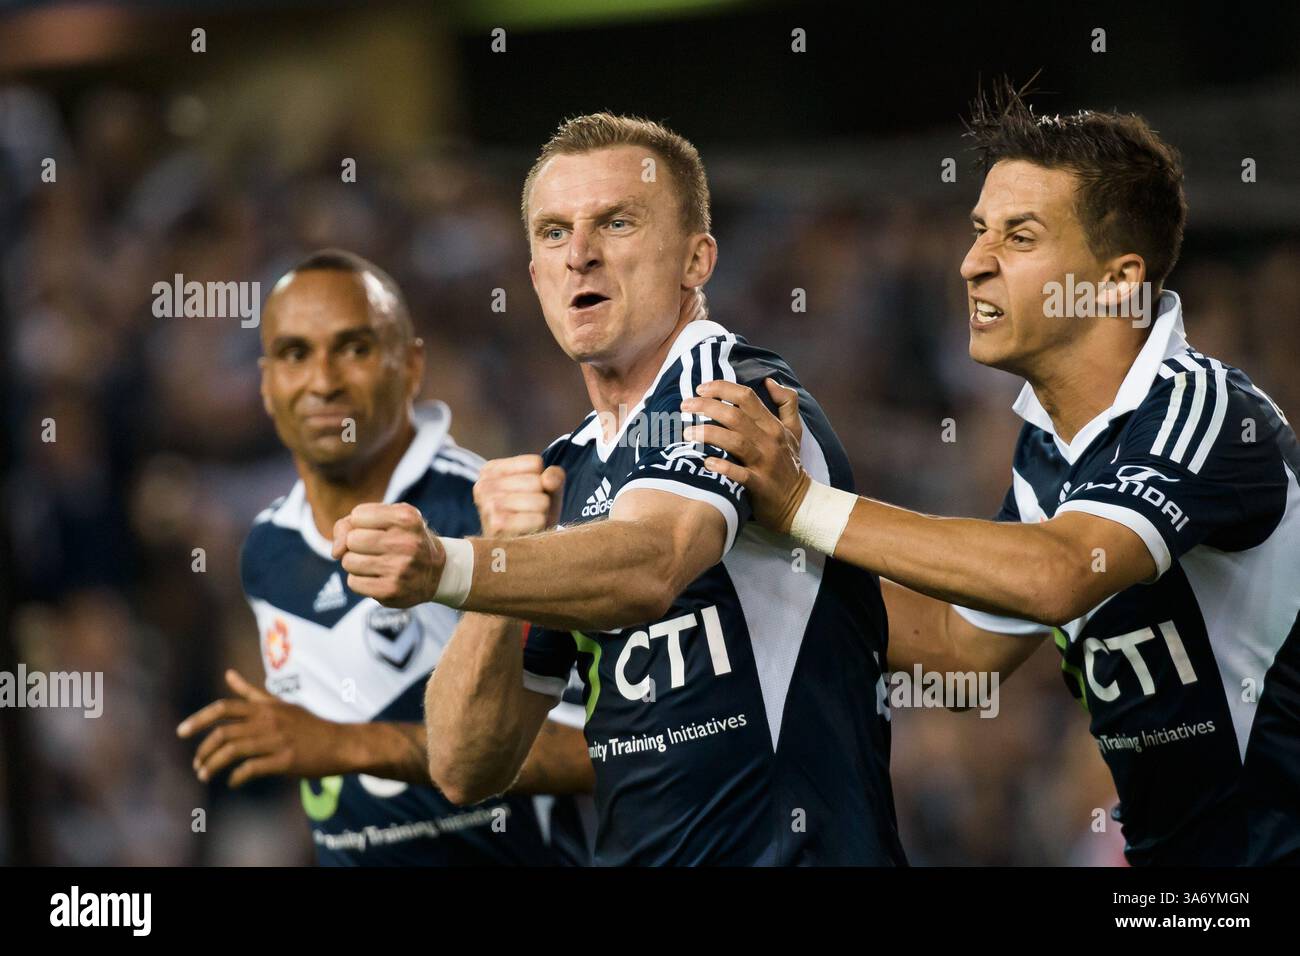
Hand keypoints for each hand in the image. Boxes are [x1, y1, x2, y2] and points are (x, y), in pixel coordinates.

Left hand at [176, 670, 348, 786]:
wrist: (340, 743)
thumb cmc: (308, 725)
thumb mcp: (280, 704)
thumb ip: (251, 693)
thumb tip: (228, 674)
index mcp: (264, 707)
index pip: (224, 708)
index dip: (199, 720)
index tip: (181, 732)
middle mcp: (268, 721)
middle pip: (223, 732)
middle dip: (203, 750)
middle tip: (196, 764)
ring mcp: (277, 741)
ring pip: (233, 752)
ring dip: (213, 766)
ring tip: (205, 776)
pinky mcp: (285, 760)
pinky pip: (252, 769)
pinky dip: (237, 778)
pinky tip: (233, 783)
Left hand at [332, 502, 444, 606]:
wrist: (435, 572)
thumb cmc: (403, 540)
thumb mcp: (386, 519)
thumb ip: (350, 523)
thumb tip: (335, 551)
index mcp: (406, 518)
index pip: (358, 514)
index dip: (362, 523)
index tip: (378, 529)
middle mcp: (406, 542)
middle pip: (352, 540)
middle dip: (356, 544)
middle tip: (374, 549)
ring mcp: (399, 568)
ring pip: (349, 561)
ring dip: (356, 563)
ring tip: (375, 563)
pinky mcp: (391, 591)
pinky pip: (353, 582)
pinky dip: (359, 580)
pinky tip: (376, 578)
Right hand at [473, 455, 565, 537]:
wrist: (519, 551)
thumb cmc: (533, 513)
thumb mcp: (547, 489)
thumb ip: (554, 476)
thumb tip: (547, 480)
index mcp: (490, 470)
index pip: (535, 463)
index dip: (541, 480)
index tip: (528, 494)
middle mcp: (483, 484)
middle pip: (537, 482)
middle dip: (542, 499)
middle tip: (528, 512)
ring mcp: (488, 504)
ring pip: (540, 500)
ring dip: (541, 514)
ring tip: (527, 521)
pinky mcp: (497, 524)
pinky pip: (538, 518)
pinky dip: (539, 527)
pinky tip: (525, 531)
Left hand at [680, 377, 811, 533]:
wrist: (800, 503)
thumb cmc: (790, 464)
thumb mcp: (795, 430)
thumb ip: (787, 402)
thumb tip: (770, 381)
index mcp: (773, 425)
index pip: (746, 397)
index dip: (721, 388)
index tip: (700, 389)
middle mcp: (769, 440)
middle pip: (735, 415)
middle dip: (707, 407)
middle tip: (684, 405)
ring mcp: (764, 462)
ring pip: (735, 441)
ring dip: (709, 434)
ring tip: (687, 433)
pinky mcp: (759, 485)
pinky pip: (740, 474)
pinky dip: (723, 467)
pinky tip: (706, 462)